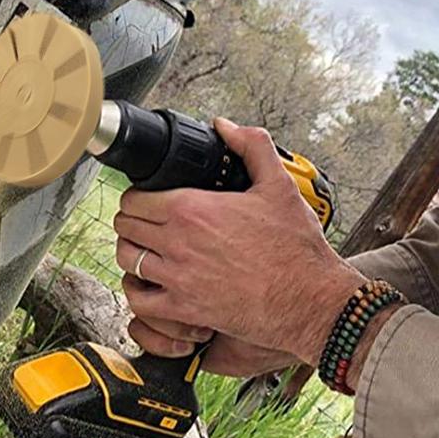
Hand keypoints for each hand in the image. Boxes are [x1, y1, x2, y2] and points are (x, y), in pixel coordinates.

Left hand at [114, 117, 362, 366]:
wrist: (312, 300)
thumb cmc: (296, 247)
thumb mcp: (278, 185)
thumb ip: (251, 145)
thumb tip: (225, 126)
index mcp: (192, 208)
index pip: (135, 198)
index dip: (138, 197)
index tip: (148, 201)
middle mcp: (178, 241)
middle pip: (126, 226)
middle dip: (133, 222)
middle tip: (146, 225)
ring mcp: (178, 277)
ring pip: (127, 259)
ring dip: (133, 253)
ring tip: (147, 252)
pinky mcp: (185, 311)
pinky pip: (140, 301)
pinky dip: (140, 293)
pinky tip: (155, 287)